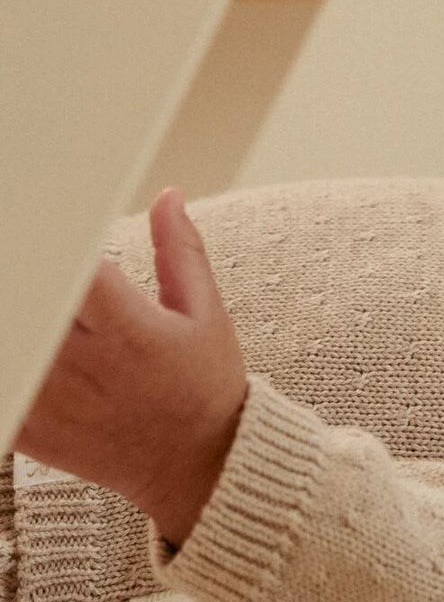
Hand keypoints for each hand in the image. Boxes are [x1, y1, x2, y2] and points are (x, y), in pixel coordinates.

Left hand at [8, 188, 248, 546]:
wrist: (195, 464)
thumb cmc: (205, 383)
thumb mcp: (206, 311)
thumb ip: (180, 250)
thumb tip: (167, 197)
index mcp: (130, 331)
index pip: (78, 272)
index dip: (65, 246)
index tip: (61, 229)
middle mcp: (84, 367)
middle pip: (32, 303)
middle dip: (29, 275)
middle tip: (31, 259)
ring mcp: (50, 403)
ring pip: (12, 343)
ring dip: (18, 316)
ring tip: (28, 296)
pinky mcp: (30, 433)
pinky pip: (4, 389)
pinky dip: (9, 362)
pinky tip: (26, 344)